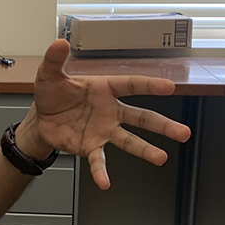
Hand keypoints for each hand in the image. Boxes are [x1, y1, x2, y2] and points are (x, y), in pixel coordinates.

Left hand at [28, 39, 191, 189]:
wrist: (41, 119)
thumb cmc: (53, 94)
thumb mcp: (49, 74)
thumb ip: (55, 59)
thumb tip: (59, 41)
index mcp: (105, 88)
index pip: (132, 85)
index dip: (150, 85)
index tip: (169, 87)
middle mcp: (111, 111)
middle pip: (142, 117)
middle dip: (163, 125)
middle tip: (183, 133)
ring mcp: (104, 131)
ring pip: (129, 140)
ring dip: (145, 150)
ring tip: (161, 158)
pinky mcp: (91, 147)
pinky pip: (99, 161)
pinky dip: (101, 172)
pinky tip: (105, 183)